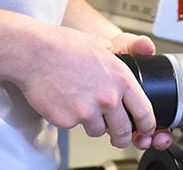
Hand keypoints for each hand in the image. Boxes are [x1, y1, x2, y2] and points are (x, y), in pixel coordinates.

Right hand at [15, 26, 156, 148]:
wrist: (35, 53)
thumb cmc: (64, 46)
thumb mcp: (101, 45)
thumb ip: (114, 58)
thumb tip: (118, 59)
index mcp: (121, 79)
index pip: (144, 111)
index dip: (148, 124)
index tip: (146, 129)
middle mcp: (108, 98)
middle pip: (123, 131)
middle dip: (122, 137)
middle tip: (118, 136)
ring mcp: (87, 111)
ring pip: (98, 131)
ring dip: (93, 124)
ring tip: (81, 105)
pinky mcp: (67, 120)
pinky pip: (74, 126)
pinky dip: (71, 118)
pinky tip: (64, 101)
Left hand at [106, 33, 182, 150]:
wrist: (93, 54)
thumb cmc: (114, 51)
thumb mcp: (126, 45)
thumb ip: (138, 45)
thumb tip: (146, 46)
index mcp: (159, 87)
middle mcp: (151, 103)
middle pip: (169, 127)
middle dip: (169, 137)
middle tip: (165, 138)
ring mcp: (135, 113)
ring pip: (149, 135)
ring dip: (150, 141)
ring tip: (146, 139)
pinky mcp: (118, 119)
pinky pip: (129, 134)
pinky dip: (132, 138)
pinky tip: (131, 136)